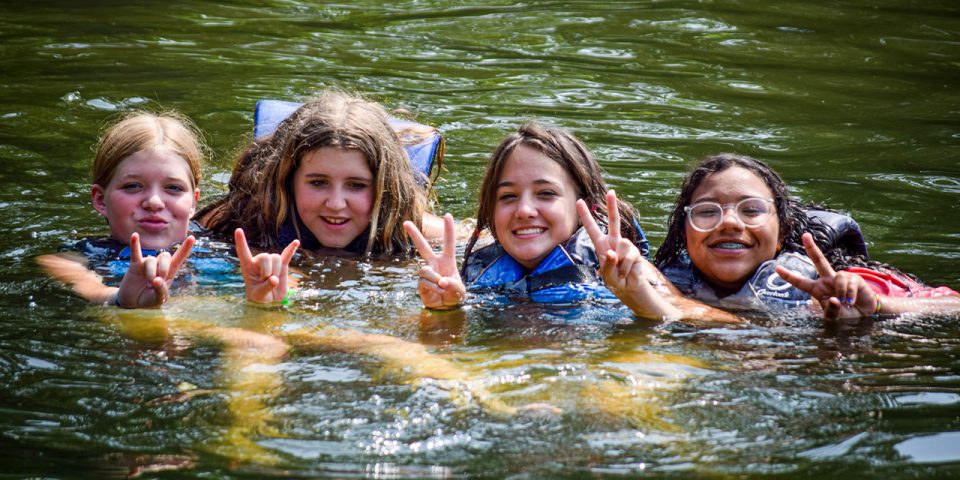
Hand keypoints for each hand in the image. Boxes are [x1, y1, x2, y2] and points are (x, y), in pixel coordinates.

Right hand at [116, 232, 194, 307]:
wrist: (133, 302)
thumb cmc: (149, 300)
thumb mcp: (158, 299)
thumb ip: (160, 291)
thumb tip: (157, 280)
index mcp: (169, 272)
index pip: (179, 258)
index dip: (185, 248)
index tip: (192, 238)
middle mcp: (159, 265)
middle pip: (165, 256)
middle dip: (163, 268)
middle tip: (157, 280)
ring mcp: (147, 264)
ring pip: (151, 260)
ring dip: (150, 272)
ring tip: (148, 283)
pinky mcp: (135, 265)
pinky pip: (135, 253)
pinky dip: (135, 245)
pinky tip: (135, 235)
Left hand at [235, 228, 298, 303]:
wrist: (270, 302)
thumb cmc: (260, 297)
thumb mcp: (259, 295)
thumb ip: (266, 287)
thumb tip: (275, 279)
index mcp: (248, 267)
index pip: (243, 252)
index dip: (241, 241)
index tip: (238, 230)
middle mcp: (259, 262)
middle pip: (265, 256)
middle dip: (268, 270)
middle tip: (266, 280)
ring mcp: (271, 263)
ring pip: (276, 257)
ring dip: (276, 270)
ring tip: (274, 281)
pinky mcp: (282, 266)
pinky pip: (287, 255)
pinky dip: (291, 249)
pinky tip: (296, 242)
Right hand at [404, 214, 465, 309]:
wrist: (445, 308)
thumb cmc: (455, 296)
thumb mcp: (460, 291)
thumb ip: (453, 285)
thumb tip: (441, 281)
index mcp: (447, 261)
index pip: (448, 243)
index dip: (449, 229)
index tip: (448, 215)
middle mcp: (435, 264)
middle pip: (423, 247)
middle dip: (414, 235)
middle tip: (406, 223)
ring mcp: (426, 273)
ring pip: (425, 270)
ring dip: (435, 279)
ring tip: (442, 287)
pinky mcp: (420, 283)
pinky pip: (424, 282)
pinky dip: (433, 288)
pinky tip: (438, 293)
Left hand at [576, 191, 679, 320]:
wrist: (630, 288)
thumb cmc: (615, 281)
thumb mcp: (607, 275)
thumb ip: (609, 265)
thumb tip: (613, 253)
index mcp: (601, 245)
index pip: (592, 228)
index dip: (586, 215)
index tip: (579, 201)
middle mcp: (614, 241)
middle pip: (613, 221)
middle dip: (612, 206)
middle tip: (611, 191)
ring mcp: (626, 246)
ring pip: (623, 245)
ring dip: (620, 262)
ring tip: (621, 271)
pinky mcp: (636, 252)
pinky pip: (630, 257)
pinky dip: (627, 267)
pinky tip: (627, 272)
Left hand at [775, 232, 877, 319]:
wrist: (865, 313)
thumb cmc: (846, 313)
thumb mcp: (835, 316)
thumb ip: (831, 310)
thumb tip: (833, 300)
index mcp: (817, 289)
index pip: (801, 282)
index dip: (789, 276)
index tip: (776, 269)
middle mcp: (827, 280)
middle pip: (818, 260)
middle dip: (812, 247)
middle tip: (805, 235)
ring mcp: (841, 277)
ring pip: (838, 277)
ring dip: (841, 291)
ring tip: (846, 303)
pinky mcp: (854, 278)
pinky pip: (849, 282)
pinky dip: (849, 293)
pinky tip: (851, 301)